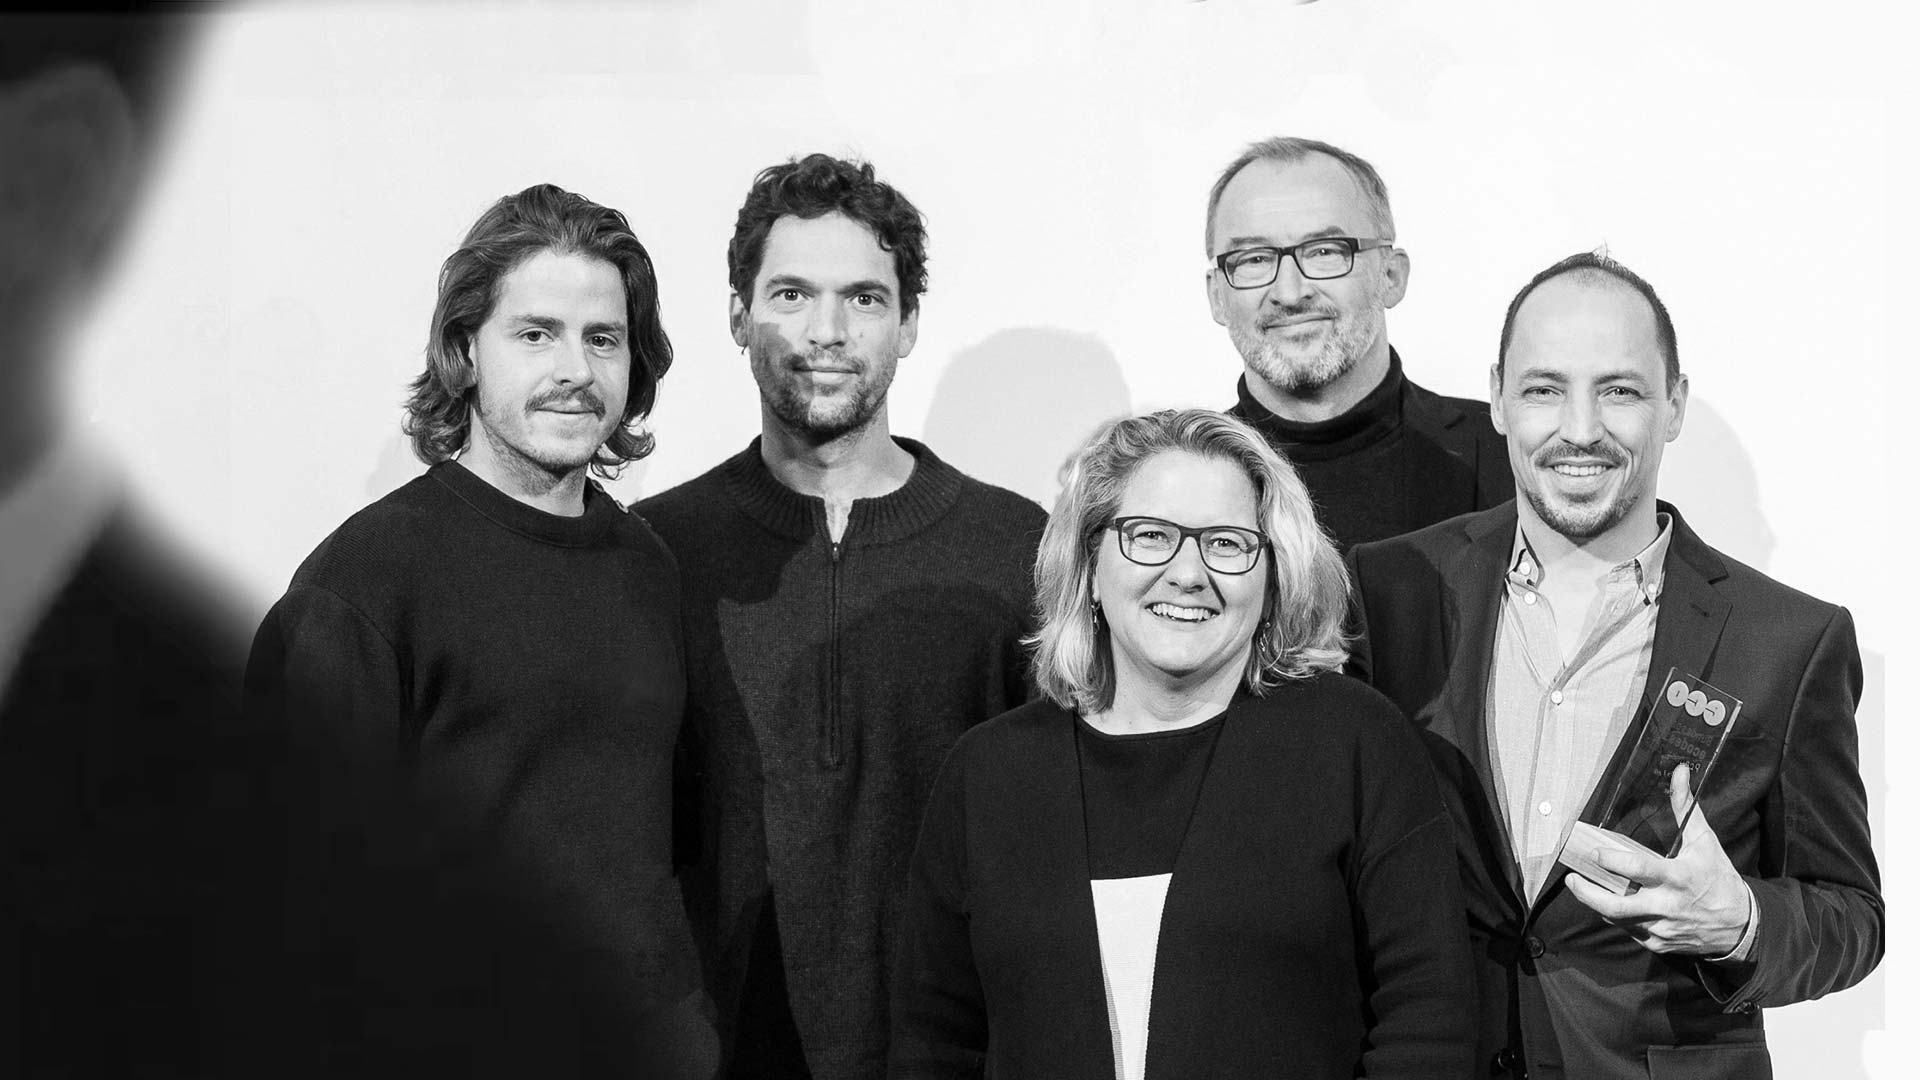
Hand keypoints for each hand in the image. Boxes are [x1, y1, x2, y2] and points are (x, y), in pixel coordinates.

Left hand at [1564, 763, 1751, 955]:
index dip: (1613, 862)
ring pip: (1618, 919)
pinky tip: (1612, 903)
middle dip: (1588, 894)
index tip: (1595, 854)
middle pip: (1617, 905)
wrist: (1741, 926)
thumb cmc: (1719, 879)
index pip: (1638, 870)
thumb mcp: (1705, 841)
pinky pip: (1629, 930)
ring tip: (1585, 888)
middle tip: (1572, 880)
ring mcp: (1661, 928)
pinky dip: (1618, 917)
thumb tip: (1679, 771)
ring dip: (1598, 904)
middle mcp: (1667, 905)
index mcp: (1678, 877)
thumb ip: (1686, 807)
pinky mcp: (1659, 943)